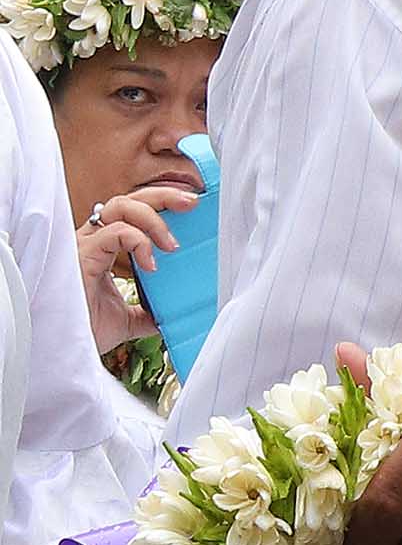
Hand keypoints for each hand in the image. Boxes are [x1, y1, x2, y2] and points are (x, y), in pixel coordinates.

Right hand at [75, 188, 192, 353]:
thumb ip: (148, 311)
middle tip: (192, 203)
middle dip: (163, 196)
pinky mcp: (82, 255)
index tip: (190, 209)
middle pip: (127, 201)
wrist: (67, 348)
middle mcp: (91, 241)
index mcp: (102, 249)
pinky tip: (151, 266)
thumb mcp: (127, 319)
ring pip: (120, 207)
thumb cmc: (85, 330)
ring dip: (154, 218)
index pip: (131, 214)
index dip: (159, 206)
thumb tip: (172, 314)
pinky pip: (115, 232)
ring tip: (172, 244)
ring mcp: (85, 246)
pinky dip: (139, 242)